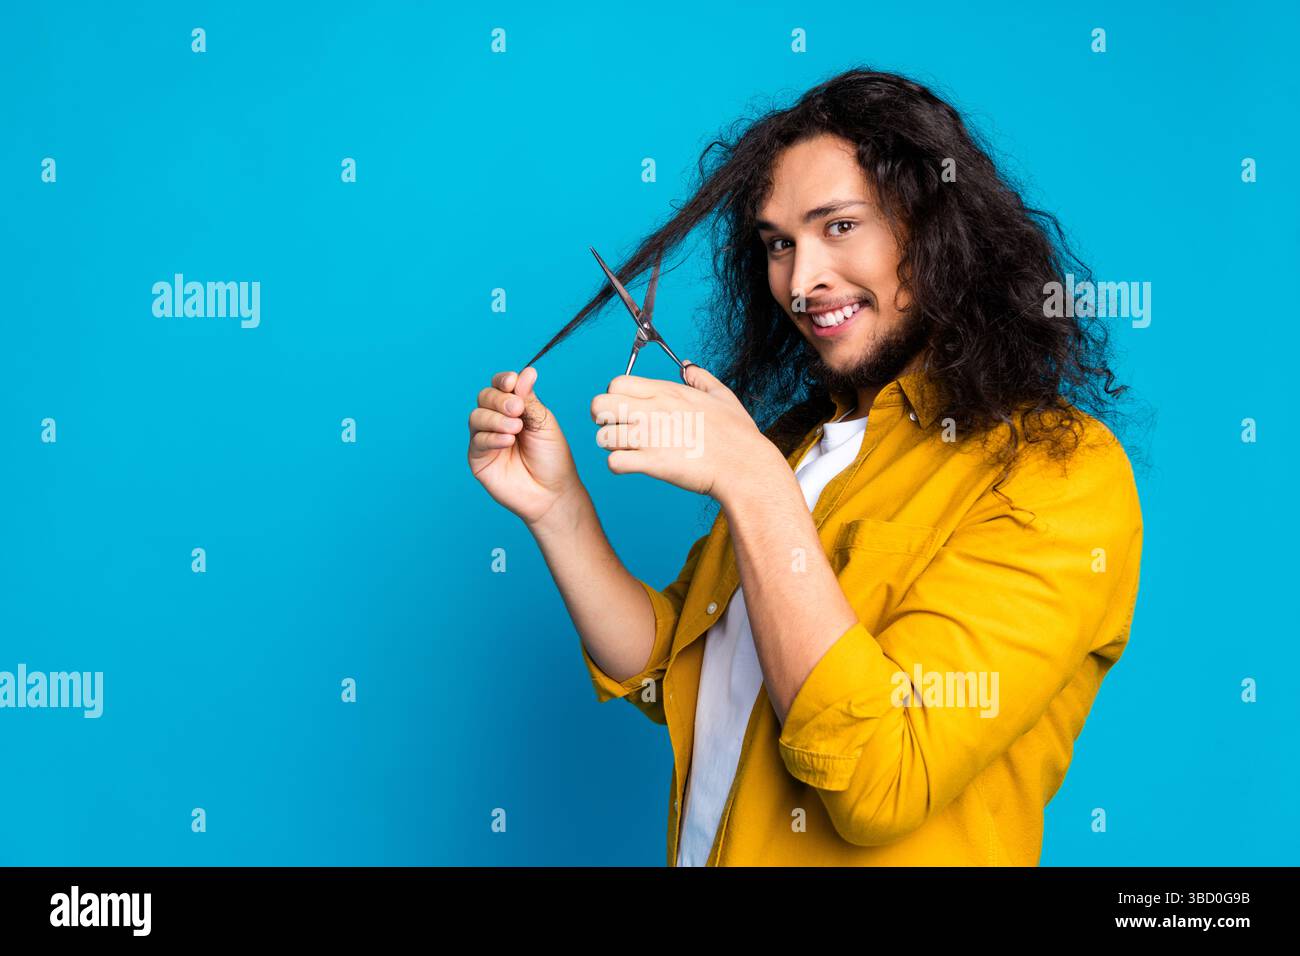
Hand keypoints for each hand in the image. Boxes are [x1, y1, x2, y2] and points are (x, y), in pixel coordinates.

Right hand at [468, 366, 584, 526]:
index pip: (501, 386)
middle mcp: (496, 419)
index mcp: (514, 407)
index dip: (503, 380)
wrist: (552, 492)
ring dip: (496, 418)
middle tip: (517, 409)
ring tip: (516, 428)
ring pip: (477, 416)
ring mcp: (485, 438)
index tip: (513, 382)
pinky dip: (492, 437)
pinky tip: (508, 441)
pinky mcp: (478, 458)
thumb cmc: (552, 458)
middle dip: (500, 400)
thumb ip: (530, 400)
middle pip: (485, 397)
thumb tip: (526, 371)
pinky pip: (477, 441)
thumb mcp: (544, 423)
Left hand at [590, 363, 779, 501]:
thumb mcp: (722, 396)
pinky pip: (614, 462)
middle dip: (604, 419)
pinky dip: (619, 466)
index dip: (615, 397)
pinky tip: (633, 466)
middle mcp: (652, 411)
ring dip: (611, 446)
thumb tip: (689, 366)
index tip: (627, 410)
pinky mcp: (651, 463)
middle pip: (598, 406)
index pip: (615, 384)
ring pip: (602, 436)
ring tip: (629, 451)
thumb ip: (701, 378)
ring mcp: (650, 437)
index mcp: (666, 392)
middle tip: (620, 430)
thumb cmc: (737, 435)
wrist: (744, 466)